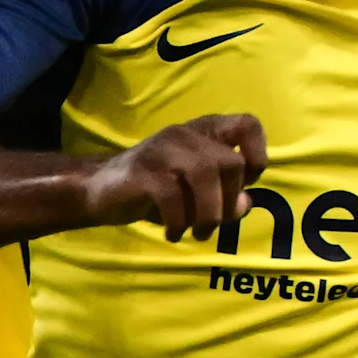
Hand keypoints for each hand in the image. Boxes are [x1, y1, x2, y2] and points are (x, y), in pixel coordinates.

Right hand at [89, 114, 268, 237]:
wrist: (101, 189)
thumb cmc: (158, 190)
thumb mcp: (198, 193)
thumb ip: (226, 195)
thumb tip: (246, 204)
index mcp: (205, 132)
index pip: (248, 125)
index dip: (256, 157)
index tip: (245, 184)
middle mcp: (186, 133)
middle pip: (231, 163)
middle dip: (229, 202)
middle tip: (212, 224)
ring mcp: (164, 149)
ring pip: (205, 176)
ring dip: (208, 215)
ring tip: (196, 233)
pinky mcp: (144, 171)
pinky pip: (174, 197)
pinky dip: (179, 222)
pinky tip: (173, 233)